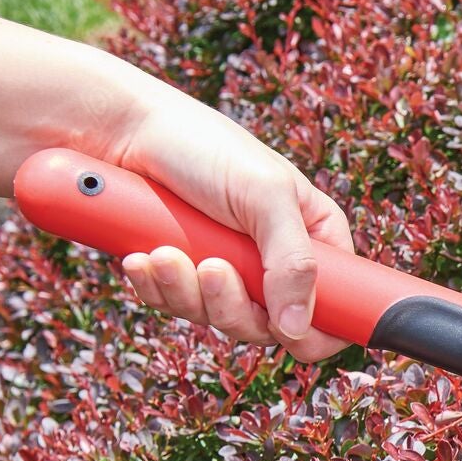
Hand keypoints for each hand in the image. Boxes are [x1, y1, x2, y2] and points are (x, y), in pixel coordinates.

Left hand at [109, 90, 353, 362]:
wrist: (123, 130)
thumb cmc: (202, 146)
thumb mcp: (263, 195)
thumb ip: (292, 261)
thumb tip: (298, 328)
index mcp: (313, 238)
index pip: (338, 307)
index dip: (316, 330)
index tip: (285, 329)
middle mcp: (275, 261)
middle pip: (272, 327)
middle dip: (232, 306)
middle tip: (209, 268)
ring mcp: (230, 271)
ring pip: (221, 320)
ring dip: (186, 292)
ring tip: (163, 252)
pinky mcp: (184, 276)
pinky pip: (177, 307)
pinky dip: (157, 287)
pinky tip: (142, 256)